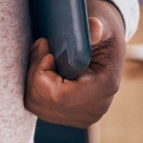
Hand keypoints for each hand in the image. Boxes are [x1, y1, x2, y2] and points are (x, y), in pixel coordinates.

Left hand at [24, 0, 125, 128]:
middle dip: (35, 73)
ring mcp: (83, 118)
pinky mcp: (71, 118)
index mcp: (103, 87)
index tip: (46, 51)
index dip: (42, 75)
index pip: (59, 96)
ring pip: (38, 106)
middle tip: (41, 45)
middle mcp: (94, 109)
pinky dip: (35, 87)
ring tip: (42, 55)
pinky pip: (40, 107)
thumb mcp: (103, 24)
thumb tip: (94, 28)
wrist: (109, 45)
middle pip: (45, 102)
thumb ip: (96, 26)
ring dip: (33, 79)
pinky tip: (44, 68)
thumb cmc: (103, 32)